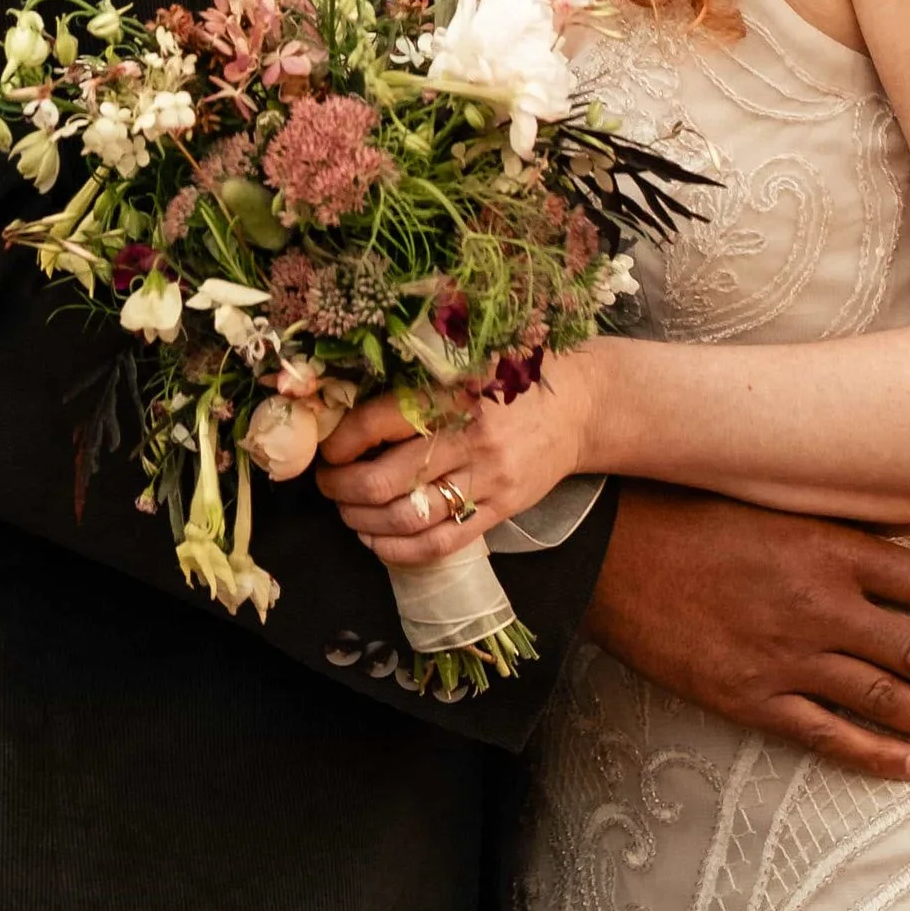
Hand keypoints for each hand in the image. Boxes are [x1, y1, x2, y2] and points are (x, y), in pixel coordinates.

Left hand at [315, 360, 595, 565]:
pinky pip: (442, 543)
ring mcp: (487, 479)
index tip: (327, 449)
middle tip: (328, 485)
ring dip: (364, 523)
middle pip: (385, 479)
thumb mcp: (469, 360)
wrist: (581, 405)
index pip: (379, 422)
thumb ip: (420, 377)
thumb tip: (349, 398)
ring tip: (347, 514)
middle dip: (343, 488)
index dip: (342, 442)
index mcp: (453, 392)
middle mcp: (469, 438)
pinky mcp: (501, 509)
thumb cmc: (514, 375)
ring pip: (409, 517)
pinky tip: (378, 543)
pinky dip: (400, 550)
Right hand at [587, 487, 909, 781]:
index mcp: (829, 547)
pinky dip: (877, 754)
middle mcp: (819, 605)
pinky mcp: (751, 697)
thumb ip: (848, 521)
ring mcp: (787, 656)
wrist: (611, 551)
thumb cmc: (695, 512)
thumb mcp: (778, 500)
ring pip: (886, 700)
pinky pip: (827, 734)